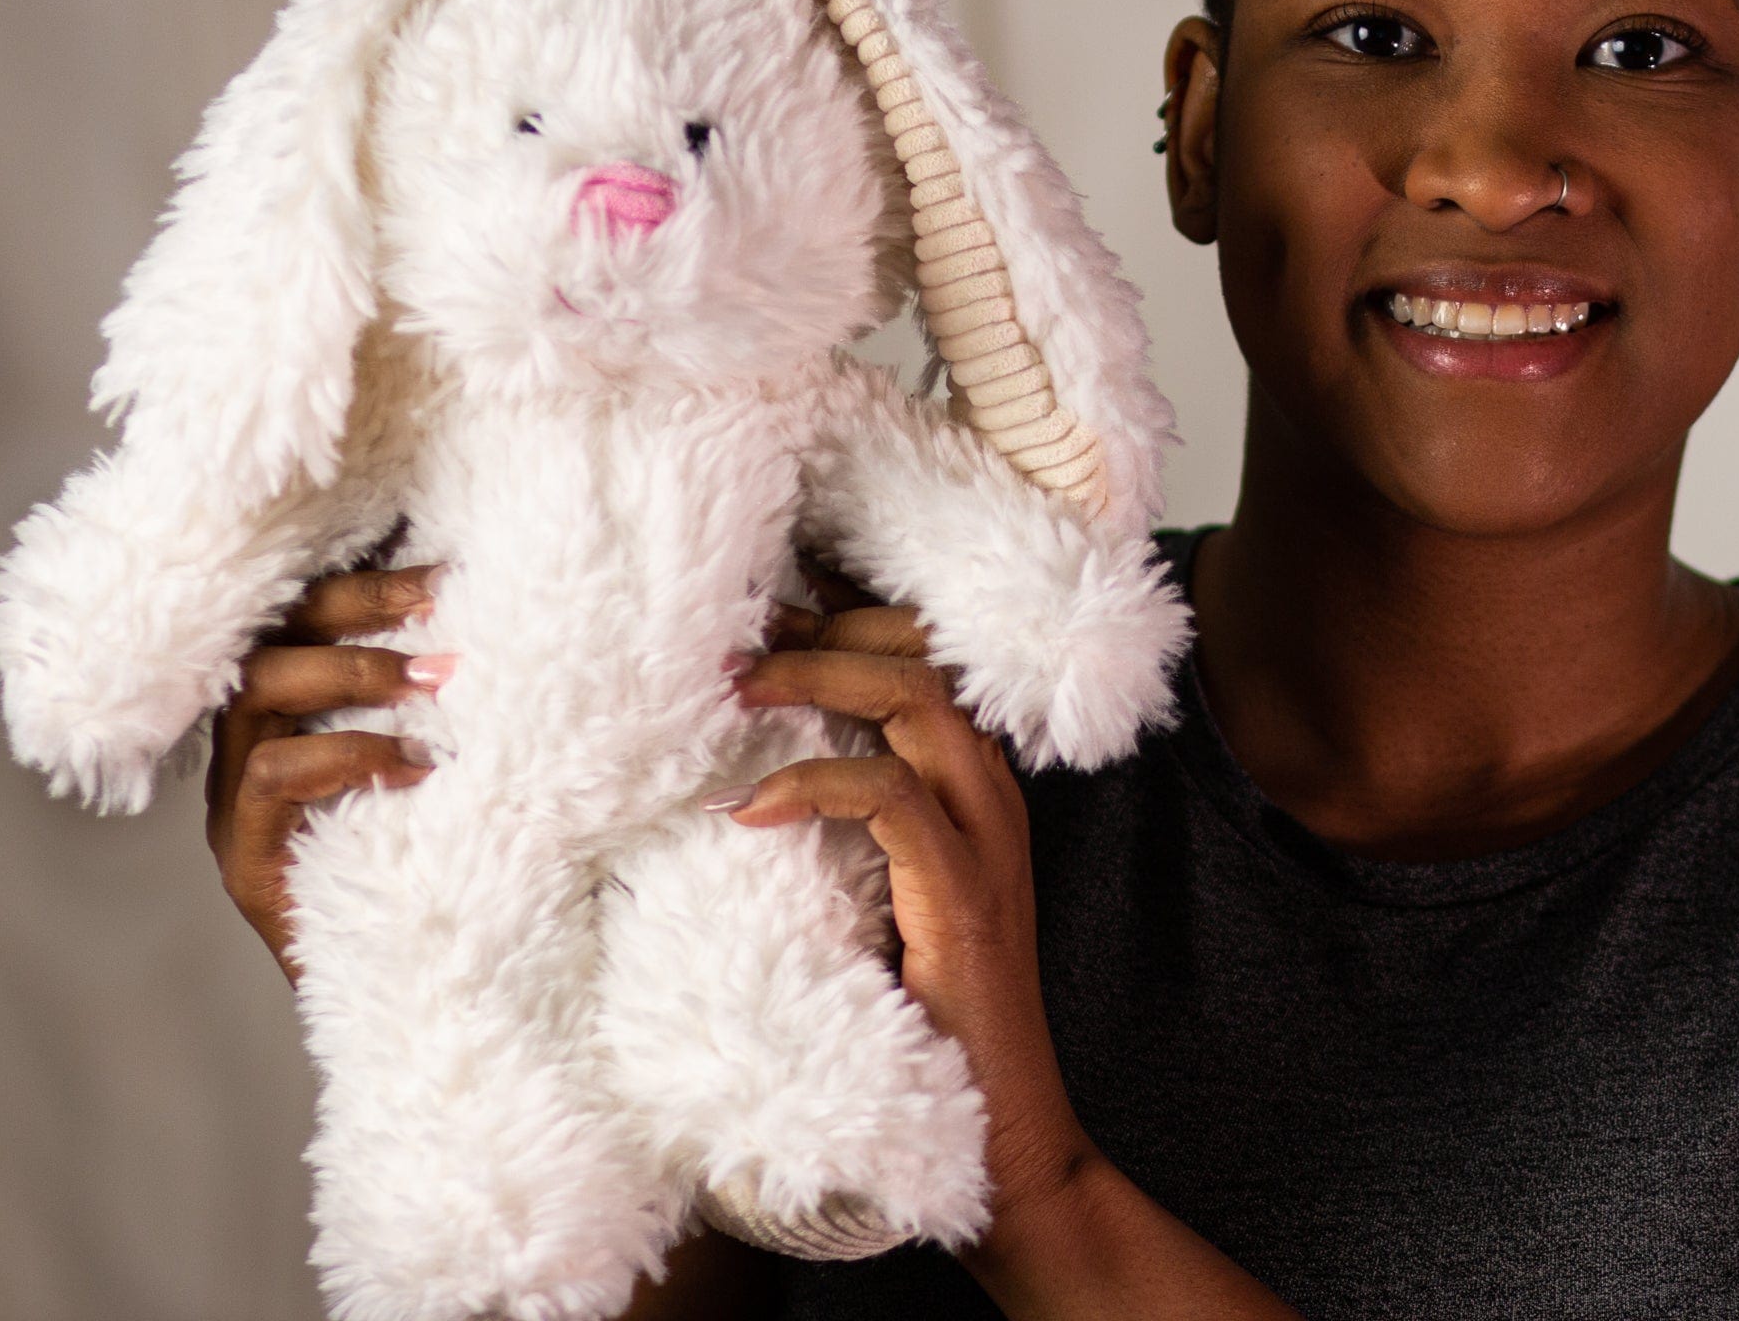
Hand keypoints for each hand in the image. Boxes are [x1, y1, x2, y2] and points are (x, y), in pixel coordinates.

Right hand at [203, 564, 446, 982]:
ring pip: (259, 694)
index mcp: (290, 718)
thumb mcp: (443, 771)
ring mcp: (236, 806)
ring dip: (354, 673)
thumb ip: (447, 709)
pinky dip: (350, 755)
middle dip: (360, 607)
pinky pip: (275, 777)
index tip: (448, 570)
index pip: (305, 619)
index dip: (370, 585)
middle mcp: (249, 750)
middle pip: (276, 638)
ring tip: (437, 679)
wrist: (407, 993)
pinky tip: (416, 764)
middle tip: (443, 603)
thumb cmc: (436, 867)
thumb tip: (515, 630)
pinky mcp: (245, 860)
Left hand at [719, 560, 1100, 1258]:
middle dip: (823, 630)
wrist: (1002, 1129)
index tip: (766, 609)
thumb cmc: (928, 1017)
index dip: (845, 621)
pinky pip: (889, 797)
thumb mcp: (882, 894)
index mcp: (975, 782)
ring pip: (913, 699)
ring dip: (814, 679)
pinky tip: (750, 806)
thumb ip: (849, 830)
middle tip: (738, 636)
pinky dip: (813, 785)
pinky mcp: (963, 890)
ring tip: (736, 686)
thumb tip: (752, 771)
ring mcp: (986, 835)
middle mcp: (991, 789)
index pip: (924, 657)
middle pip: (920, 655)